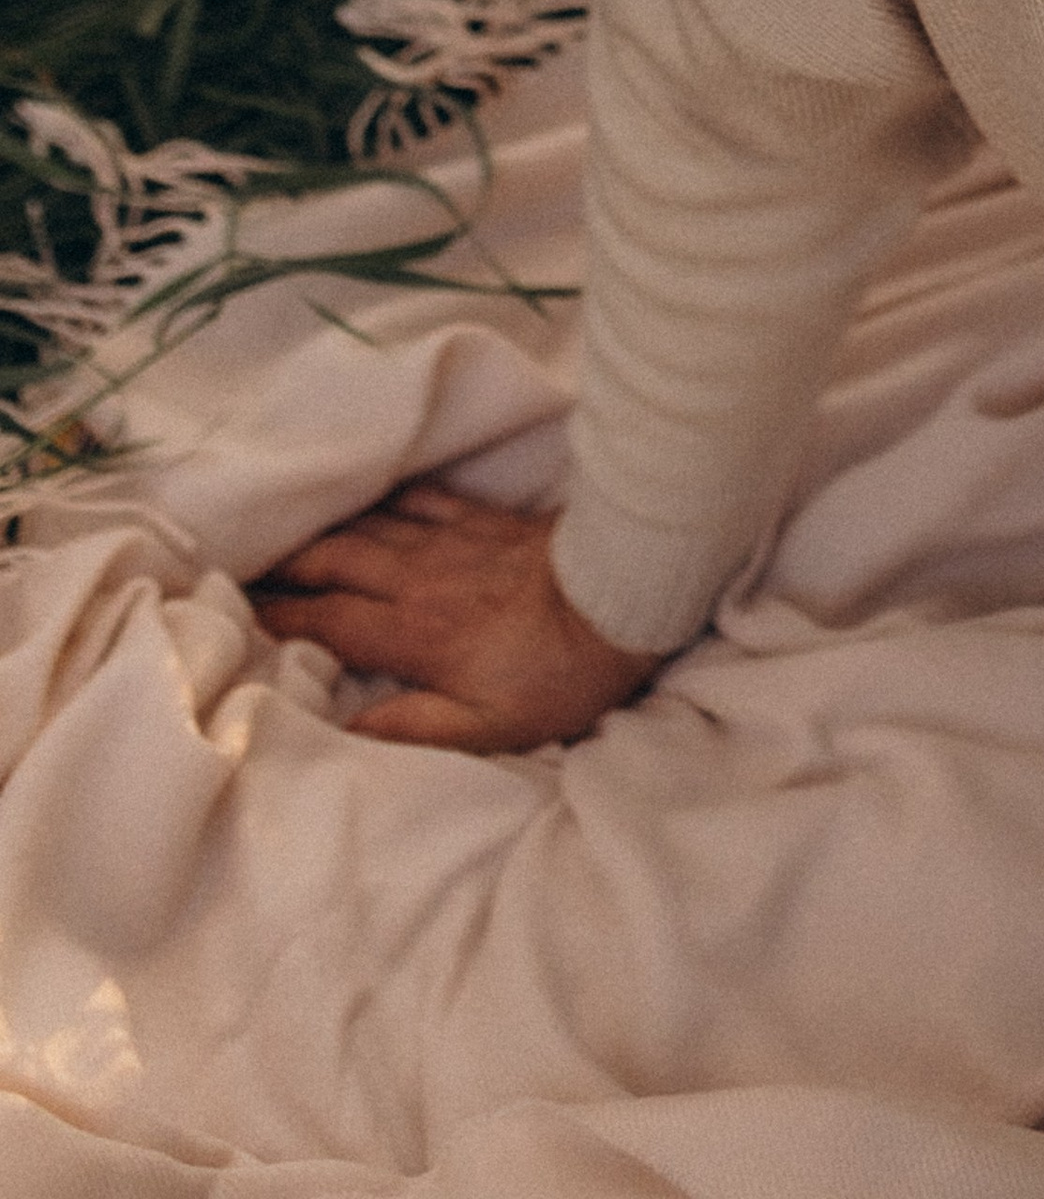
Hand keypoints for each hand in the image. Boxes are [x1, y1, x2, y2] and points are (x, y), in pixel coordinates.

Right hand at [252, 482, 663, 751]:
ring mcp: (451, 540)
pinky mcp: (484, 518)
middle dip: (286, 564)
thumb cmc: (559, 673)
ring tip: (287, 531)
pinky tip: (373, 497)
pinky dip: (386, 498)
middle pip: (335, 560)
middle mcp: (419, 578)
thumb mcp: (489, 727)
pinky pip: (420, 499)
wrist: (623, 594)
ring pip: (369, 526)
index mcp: (413, 634)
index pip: (328, 622)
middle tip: (245, 564)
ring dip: (325, 529)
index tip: (239, 614)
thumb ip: (412, 727)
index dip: (280, 618)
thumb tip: (346, 726)